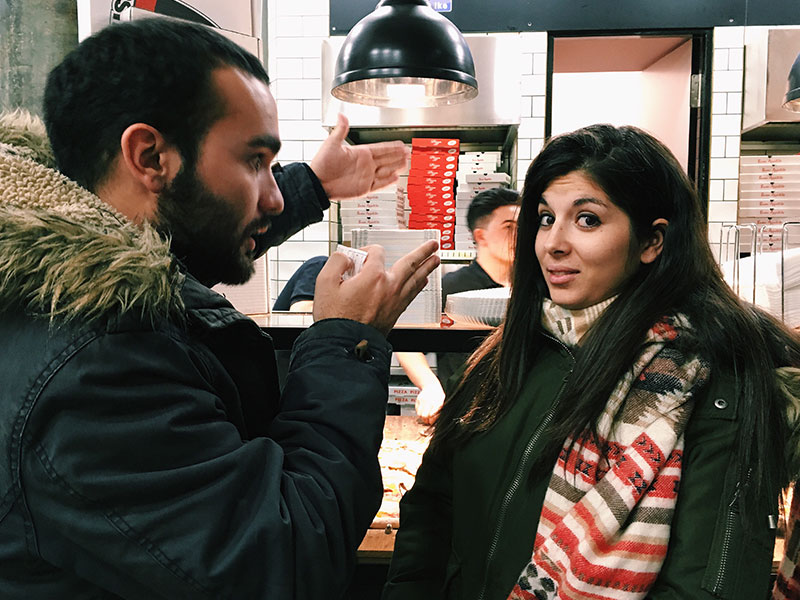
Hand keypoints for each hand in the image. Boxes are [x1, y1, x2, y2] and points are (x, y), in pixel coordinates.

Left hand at [310, 113, 408, 199]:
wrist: (318, 182)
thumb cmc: (322, 164)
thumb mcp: (332, 144)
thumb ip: (340, 130)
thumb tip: (341, 115)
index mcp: (360, 153)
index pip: (381, 148)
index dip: (392, 146)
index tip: (401, 144)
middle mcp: (365, 164)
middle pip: (386, 159)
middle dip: (398, 155)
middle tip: (408, 152)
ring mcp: (365, 176)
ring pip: (386, 170)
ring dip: (396, 166)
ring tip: (406, 163)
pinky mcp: (364, 188)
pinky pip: (380, 184)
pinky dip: (388, 181)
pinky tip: (395, 178)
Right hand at [312, 240, 439, 335]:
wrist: (345, 343)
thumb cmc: (336, 317)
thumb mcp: (324, 282)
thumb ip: (336, 261)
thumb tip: (346, 257)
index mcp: (373, 276)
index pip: (377, 253)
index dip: (367, 251)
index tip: (361, 256)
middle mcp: (389, 286)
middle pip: (410, 263)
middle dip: (423, 252)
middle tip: (433, 245)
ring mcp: (396, 300)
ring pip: (416, 279)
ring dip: (427, 268)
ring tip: (435, 260)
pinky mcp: (397, 312)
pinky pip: (413, 294)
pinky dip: (419, 285)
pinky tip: (422, 282)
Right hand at [415, 383, 443, 424]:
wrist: (431, 386)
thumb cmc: (439, 395)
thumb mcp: (444, 402)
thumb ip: (440, 411)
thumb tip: (437, 420)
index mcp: (437, 402)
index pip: (432, 415)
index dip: (432, 421)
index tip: (432, 422)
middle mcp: (429, 401)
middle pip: (424, 416)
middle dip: (426, 420)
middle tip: (429, 421)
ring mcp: (422, 400)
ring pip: (419, 414)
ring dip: (422, 417)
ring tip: (426, 417)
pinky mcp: (418, 400)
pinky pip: (417, 410)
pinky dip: (420, 412)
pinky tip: (424, 411)